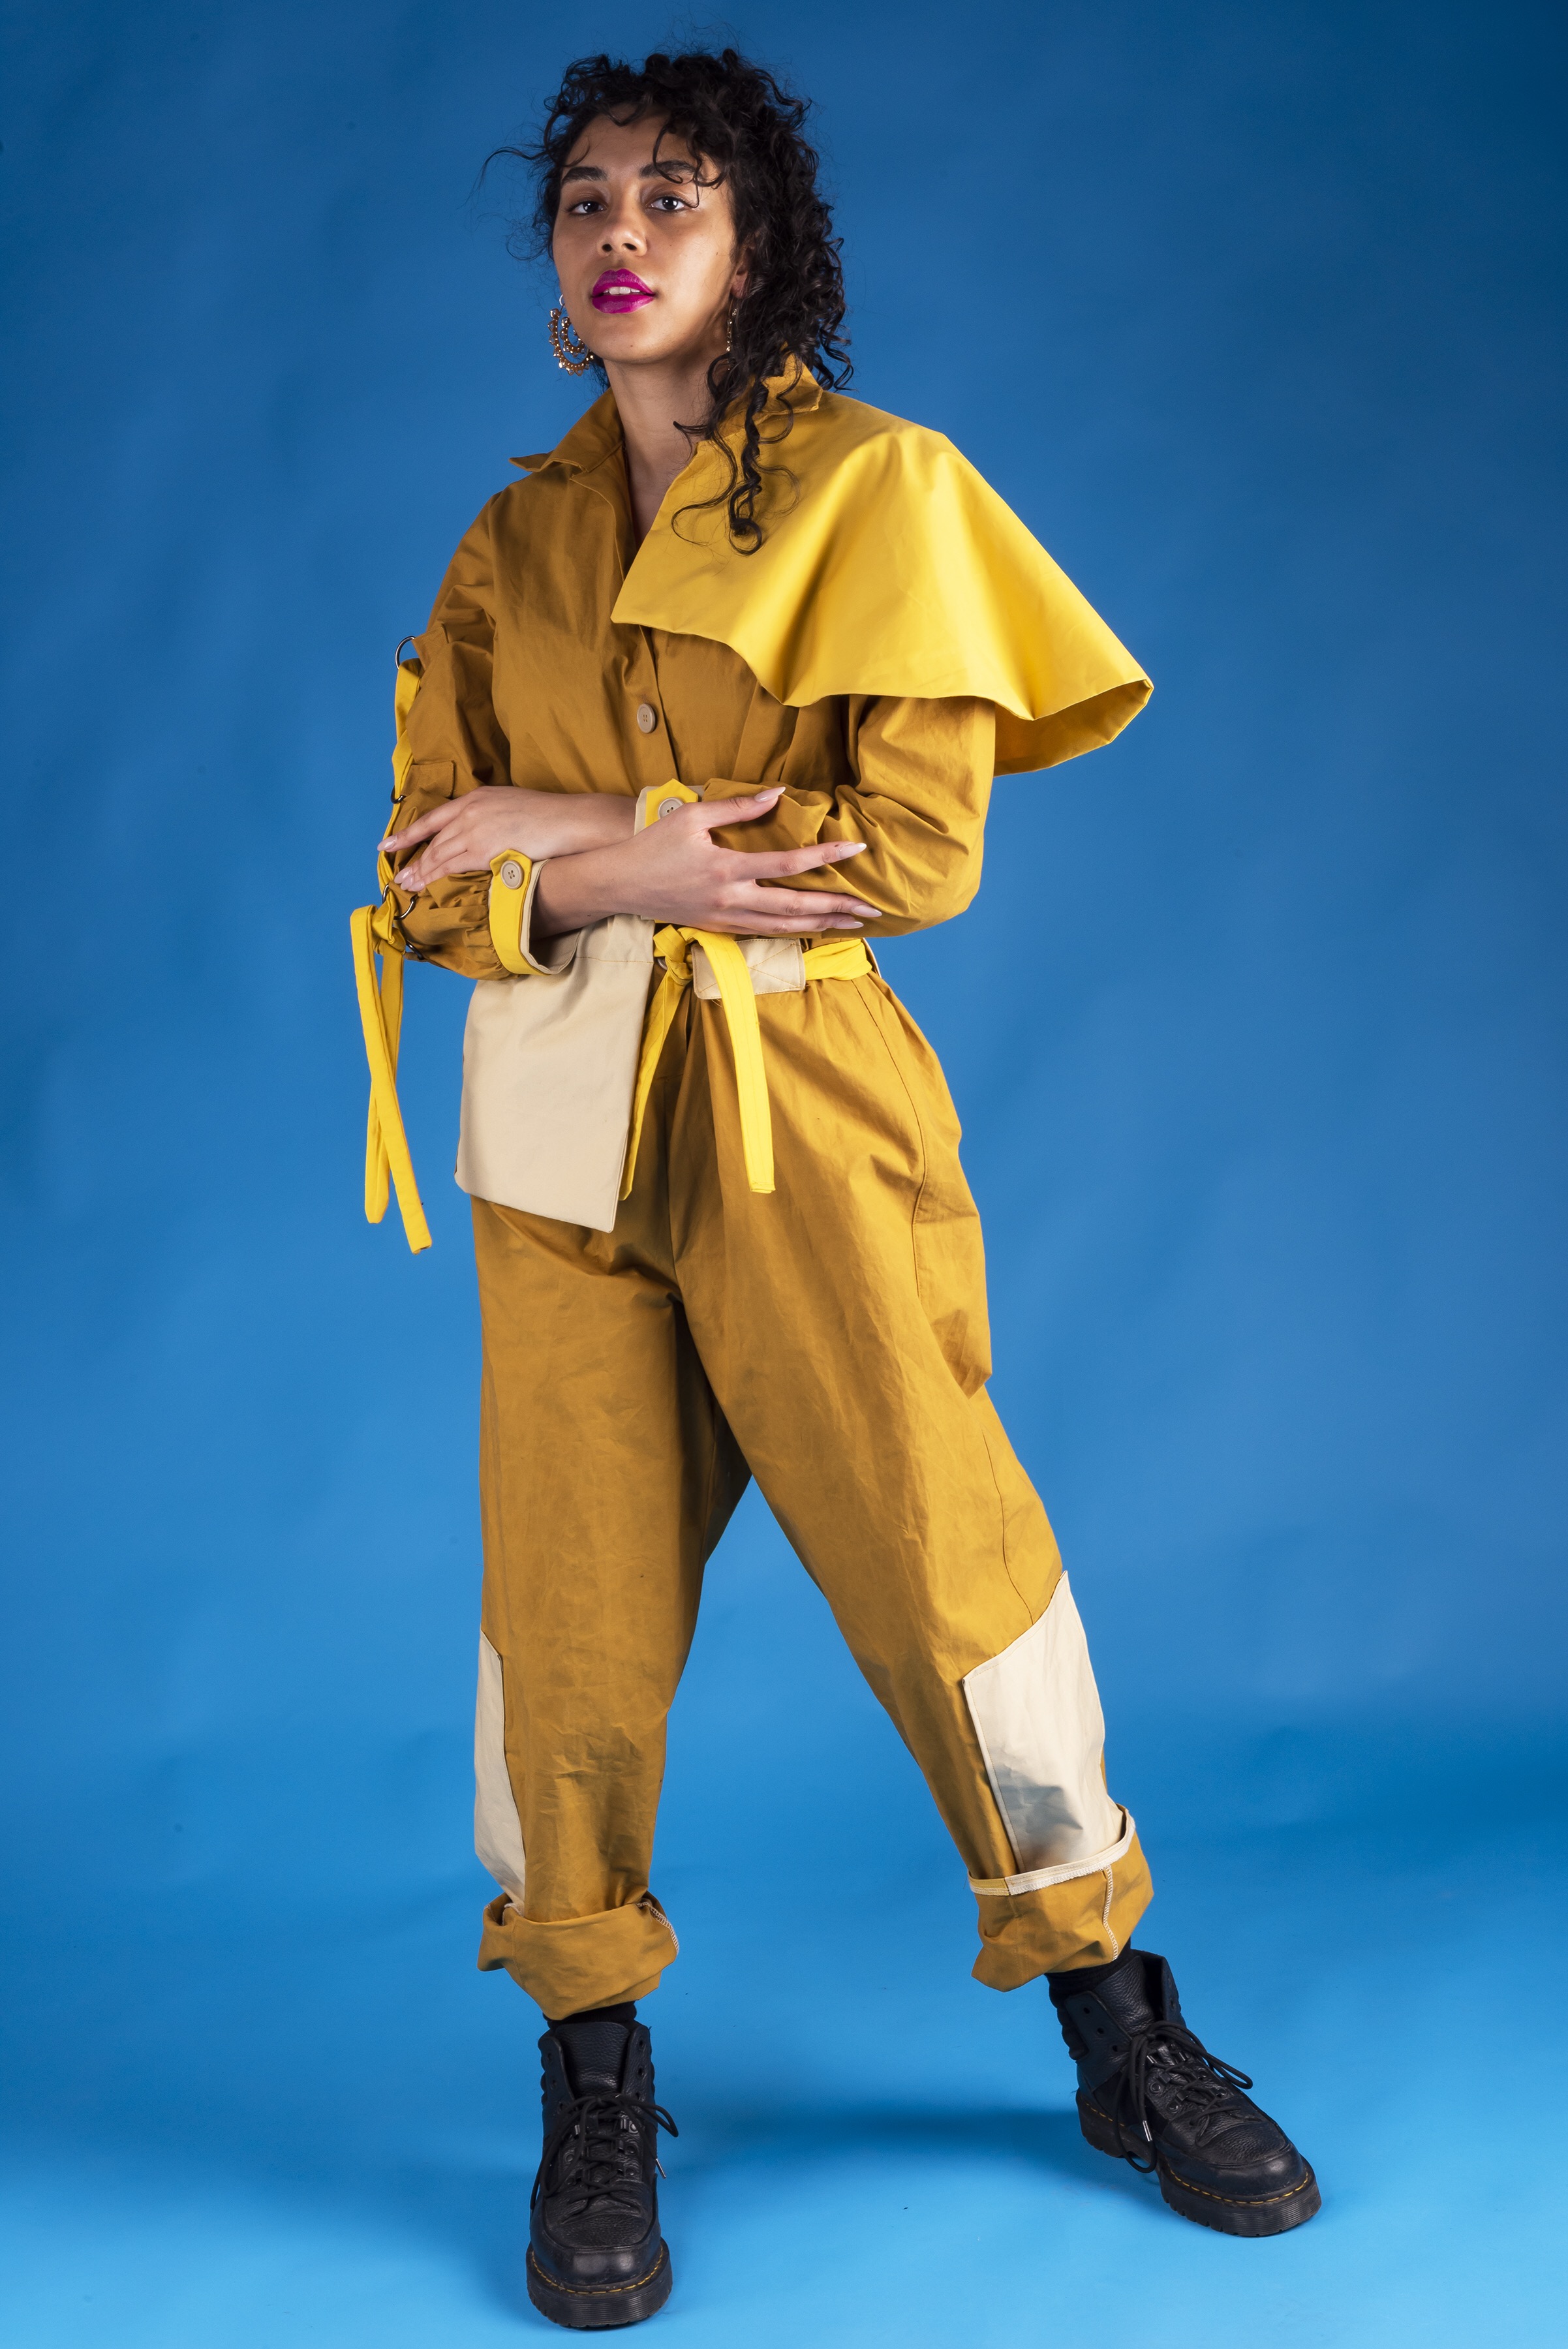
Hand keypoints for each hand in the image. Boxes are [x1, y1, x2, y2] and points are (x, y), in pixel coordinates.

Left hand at [383, 786, 634, 890]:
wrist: (567, 821)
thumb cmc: (550, 816)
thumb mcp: (513, 806)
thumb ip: (493, 816)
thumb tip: (488, 833)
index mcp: (477, 797)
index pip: (435, 816)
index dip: (410, 831)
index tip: (390, 843)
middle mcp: (470, 811)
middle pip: (434, 838)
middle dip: (412, 857)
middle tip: (397, 874)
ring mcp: (474, 829)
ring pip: (437, 854)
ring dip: (419, 871)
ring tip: (405, 884)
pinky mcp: (482, 849)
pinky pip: (449, 865)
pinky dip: (432, 876)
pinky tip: (422, 885)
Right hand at [532, 789, 878, 937]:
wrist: (618, 886)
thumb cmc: (653, 845)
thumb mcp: (693, 816)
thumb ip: (737, 807)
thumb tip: (777, 794)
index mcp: (727, 868)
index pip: (788, 864)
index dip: (825, 856)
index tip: (857, 849)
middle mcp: (731, 900)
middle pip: (796, 908)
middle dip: (837, 908)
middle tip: (872, 908)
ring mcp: (726, 919)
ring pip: (784, 927)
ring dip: (822, 926)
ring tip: (854, 924)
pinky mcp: (720, 928)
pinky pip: (766, 933)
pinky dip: (795, 932)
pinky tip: (815, 928)